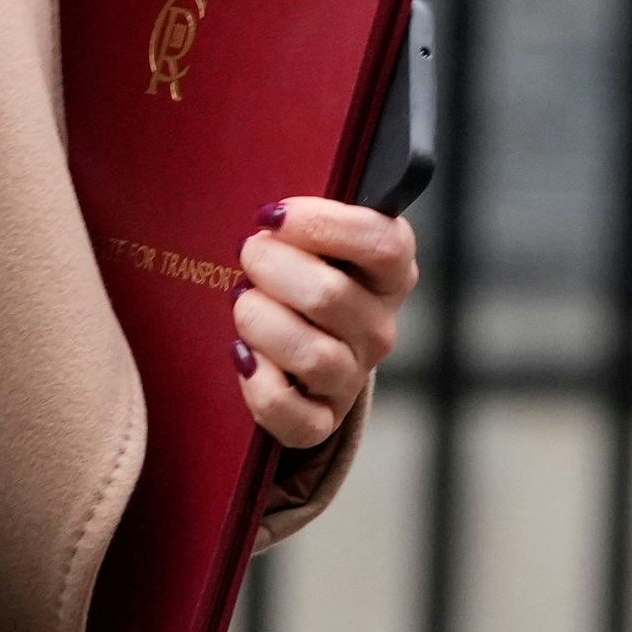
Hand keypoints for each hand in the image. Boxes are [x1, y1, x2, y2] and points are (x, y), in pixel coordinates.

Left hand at [232, 197, 416, 447]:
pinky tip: (242, 357)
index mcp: (389, 273)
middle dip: (272, 267)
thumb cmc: (295, 273)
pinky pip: (294, 415)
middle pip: (330, 295)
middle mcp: (379, 327)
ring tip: (242, 302)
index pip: (383, 243)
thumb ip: (304, 217)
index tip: (274, 215)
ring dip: (260, 322)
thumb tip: (272, 211)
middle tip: (248, 254)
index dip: (323, 224)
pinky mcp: (323, 419)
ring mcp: (352, 376)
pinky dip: (259, 386)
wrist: (288, 344)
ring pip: (311, 354)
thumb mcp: (310, 238)